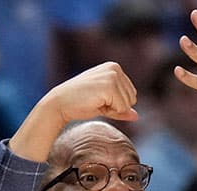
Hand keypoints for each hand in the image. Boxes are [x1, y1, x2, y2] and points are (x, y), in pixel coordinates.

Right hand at [10, 61, 136, 160]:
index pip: (131, 94)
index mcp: (114, 67)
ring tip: (95, 102)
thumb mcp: (104, 103)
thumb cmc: (80, 103)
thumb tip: (136, 116)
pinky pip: (122, 108)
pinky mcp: (109, 86)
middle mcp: (115, 68)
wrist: (60, 103)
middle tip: (96, 101)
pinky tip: (95, 104)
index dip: (116, 103)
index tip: (98, 99)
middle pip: (132, 98)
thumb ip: (121, 108)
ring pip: (128, 104)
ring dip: (112, 109)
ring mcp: (112, 76)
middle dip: (116, 106)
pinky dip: (110, 111)